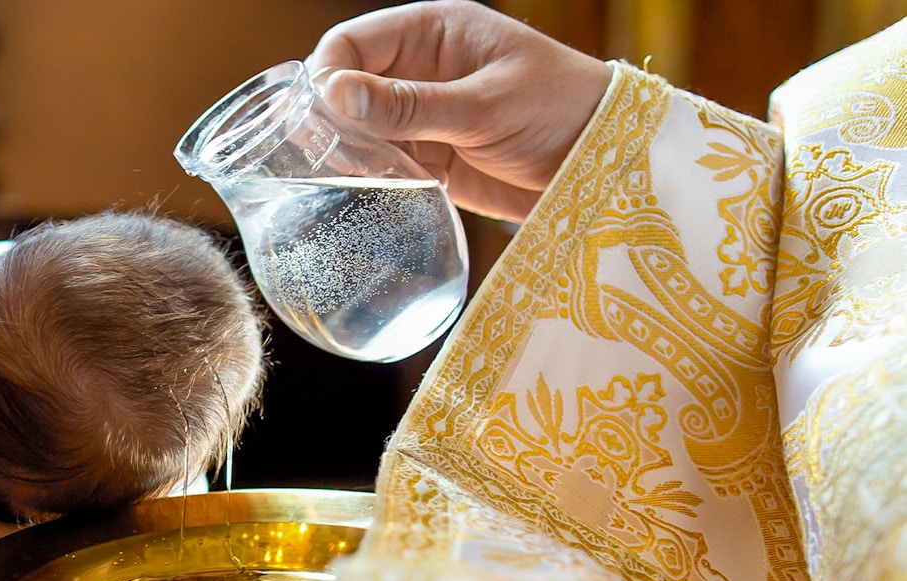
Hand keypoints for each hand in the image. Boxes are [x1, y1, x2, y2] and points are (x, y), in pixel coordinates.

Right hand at [305, 0, 611, 221]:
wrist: (609, 165)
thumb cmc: (559, 110)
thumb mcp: (484, 105)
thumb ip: (409, 105)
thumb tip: (334, 94)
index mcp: (433, 33)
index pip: (353, 43)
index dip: (328, 76)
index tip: (323, 117)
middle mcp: (421, 71)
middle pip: (348, 89)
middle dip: (335, 120)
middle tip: (335, 156)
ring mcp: (425, 117)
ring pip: (361, 131)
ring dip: (353, 154)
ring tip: (357, 178)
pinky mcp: (433, 160)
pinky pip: (386, 166)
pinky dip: (376, 180)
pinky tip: (376, 193)